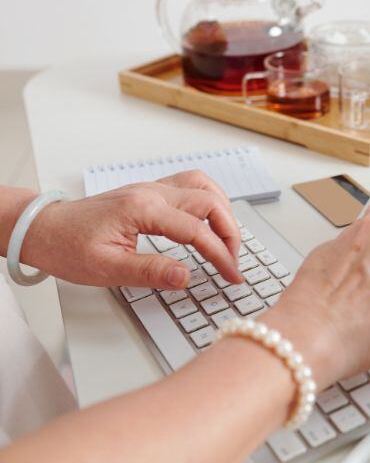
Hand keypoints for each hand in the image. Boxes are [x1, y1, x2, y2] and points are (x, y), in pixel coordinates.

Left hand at [22, 171, 242, 288]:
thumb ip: (150, 272)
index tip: (232, 274)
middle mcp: (151, 192)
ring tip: (228, 240)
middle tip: (233, 261)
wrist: (43, 228)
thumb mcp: (106, 269)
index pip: (196, 230)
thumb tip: (186, 276)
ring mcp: (152, 188)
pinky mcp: (150, 192)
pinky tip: (212, 219)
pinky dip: (210, 201)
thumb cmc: (68, 246)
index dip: (220, 254)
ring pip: (204, 186)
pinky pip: (191, 185)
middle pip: (209, 201)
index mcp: (142, 209)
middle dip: (230, 232)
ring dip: (223, 211)